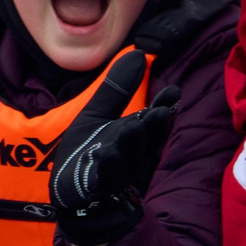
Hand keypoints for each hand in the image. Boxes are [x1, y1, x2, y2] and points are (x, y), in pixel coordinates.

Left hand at [48, 50, 180, 245]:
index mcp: (135, 136)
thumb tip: (139, 53)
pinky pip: (104, 177)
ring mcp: (116, 172)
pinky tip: (104, 153)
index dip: (164, 108)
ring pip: (129, 158)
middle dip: (154, 126)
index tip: (174, 91)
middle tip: (161, 111)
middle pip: (148, 140)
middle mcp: (131, 154)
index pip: (154, 121)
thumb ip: (117, 89)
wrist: (70, 193)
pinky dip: (105, 166)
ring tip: (132, 127)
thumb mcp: (98, 114)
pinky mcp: (97, 187)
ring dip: (132, 144)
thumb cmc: (89, 151)